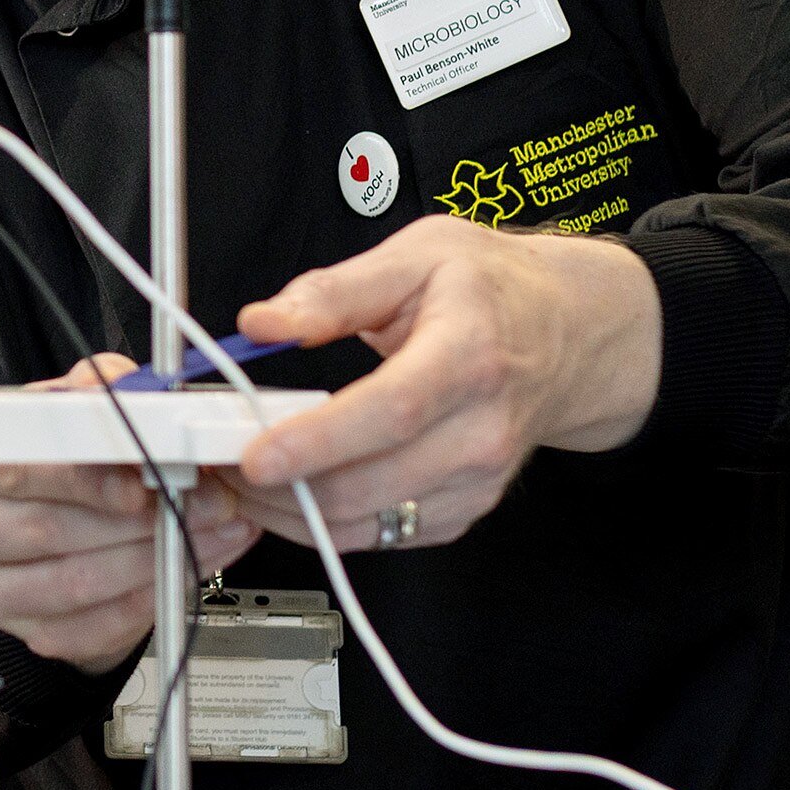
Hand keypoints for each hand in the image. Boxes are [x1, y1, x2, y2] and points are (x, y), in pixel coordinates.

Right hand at [0, 354, 260, 670]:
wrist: (48, 537)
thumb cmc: (54, 470)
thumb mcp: (64, 412)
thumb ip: (89, 391)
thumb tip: (117, 383)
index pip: (14, 470)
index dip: (82, 478)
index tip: (137, 481)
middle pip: (48, 529)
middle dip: (141, 517)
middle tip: (205, 502)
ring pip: (76, 582)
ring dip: (156, 557)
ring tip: (208, 531)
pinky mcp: (24, 632)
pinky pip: (92, 626)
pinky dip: (150, 597)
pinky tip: (183, 568)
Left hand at [227, 218, 661, 553]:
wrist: (573, 332)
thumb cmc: (496, 289)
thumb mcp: (418, 254)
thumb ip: (334, 290)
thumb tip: (263, 321)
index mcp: (467, 357)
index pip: (388, 414)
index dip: (315, 442)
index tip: (253, 455)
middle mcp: (480, 431)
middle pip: (369, 486)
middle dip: (279, 488)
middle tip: (216, 462)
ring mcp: (477, 479)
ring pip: (368, 524)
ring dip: (292, 513)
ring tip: (240, 479)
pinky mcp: (465, 508)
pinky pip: (385, 536)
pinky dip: (328, 525)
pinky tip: (294, 493)